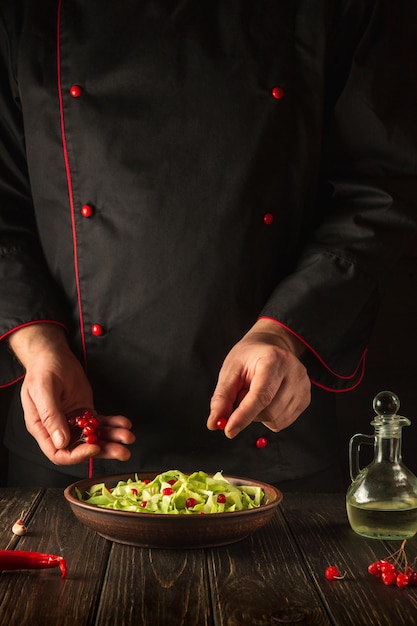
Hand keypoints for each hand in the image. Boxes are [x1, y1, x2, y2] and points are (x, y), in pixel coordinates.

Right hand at [8, 323, 134, 464]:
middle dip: (103, 450)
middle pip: (81, 448)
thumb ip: (51, 416)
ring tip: (128, 436)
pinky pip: (100, 423)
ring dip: (112, 438)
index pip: (59, 453)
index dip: (77, 455)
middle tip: (122, 451)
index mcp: (42, 428)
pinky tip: (124, 423)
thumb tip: (61, 442)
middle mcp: (58, 428)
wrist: (53, 356)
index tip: (94, 447)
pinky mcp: (85, 412)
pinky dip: (113, 424)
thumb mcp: (43, 390)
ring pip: (94, 437)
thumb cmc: (43, 370)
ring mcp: (73, 421)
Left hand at [207, 319, 310, 437]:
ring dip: (259, 415)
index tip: (228, 430)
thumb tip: (215, 423)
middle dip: (249, 413)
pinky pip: (283, 422)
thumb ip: (222, 397)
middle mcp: (294, 372)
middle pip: (269, 412)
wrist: (271, 346)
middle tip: (242, 395)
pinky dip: (269, 417)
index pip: (261, 396)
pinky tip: (267, 400)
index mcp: (274, 360)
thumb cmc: (249, 357)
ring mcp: (303, 386)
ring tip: (255, 394)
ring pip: (276, 420)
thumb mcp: (230, 370)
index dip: (243, 416)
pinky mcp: (306, 398)